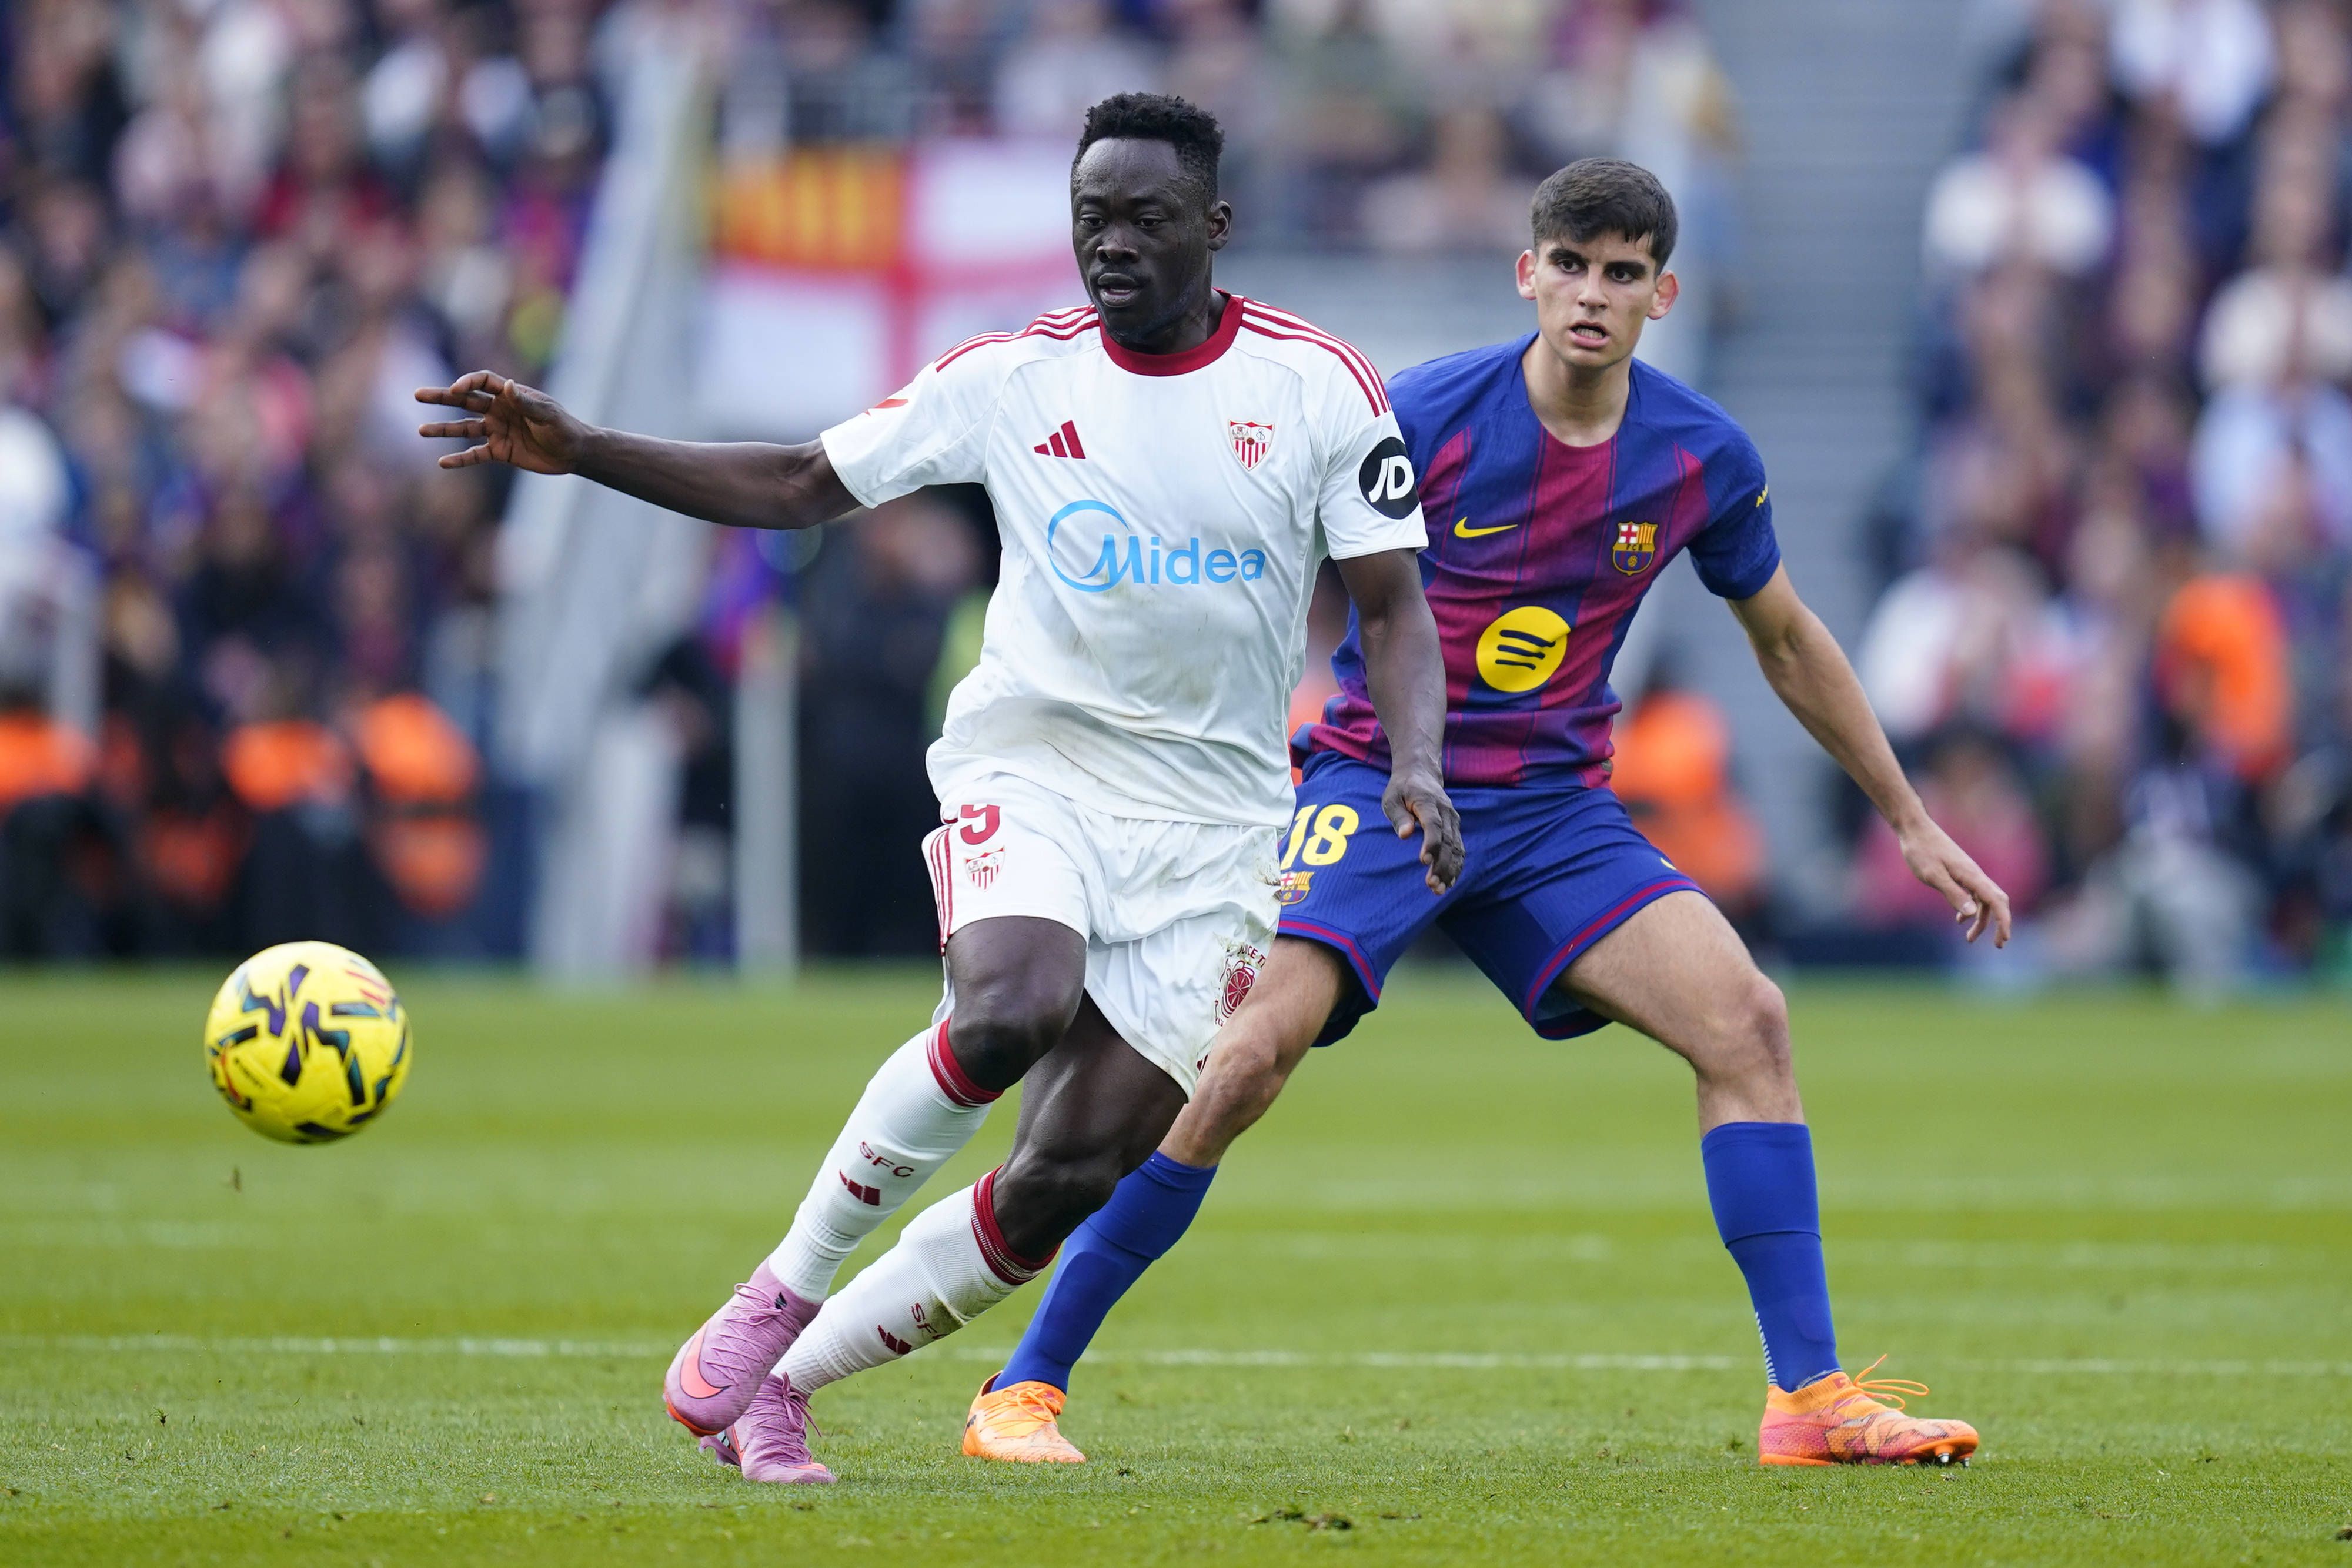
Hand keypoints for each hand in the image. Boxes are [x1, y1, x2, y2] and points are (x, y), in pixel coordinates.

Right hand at [415, 371, 589, 474]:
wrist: (574, 453)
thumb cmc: (564, 428)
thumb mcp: (547, 414)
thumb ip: (525, 401)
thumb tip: (506, 385)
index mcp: (510, 395)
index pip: (482, 382)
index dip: (467, 382)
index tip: (455, 389)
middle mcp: (499, 410)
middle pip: (465, 400)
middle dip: (442, 397)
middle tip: (418, 394)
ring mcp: (497, 431)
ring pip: (464, 427)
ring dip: (443, 429)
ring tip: (421, 430)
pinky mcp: (500, 451)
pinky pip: (475, 455)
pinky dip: (460, 459)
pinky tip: (443, 462)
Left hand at [1382, 767, 1463, 893]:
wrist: (1421, 773)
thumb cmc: (1401, 789)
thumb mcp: (1391, 798)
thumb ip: (1398, 816)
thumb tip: (1405, 835)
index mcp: (1428, 802)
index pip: (1433, 824)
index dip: (1430, 843)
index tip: (1424, 861)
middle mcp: (1446, 811)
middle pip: (1448, 841)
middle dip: (1441, 865)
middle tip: (1431, 885)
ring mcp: (1453, 819)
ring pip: (1456, 847)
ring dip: (1450, 870)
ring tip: (1439, 890)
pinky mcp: (1455, 827)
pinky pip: (1459, 848)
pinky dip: (1456, 866)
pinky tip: (1449, 882)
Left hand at [1897, 816, 2011, 946]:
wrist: (1914, 829)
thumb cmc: (1921, 851)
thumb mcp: (1933, 875)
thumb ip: (1953, 893)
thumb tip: (1971, 914)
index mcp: (1972, 876)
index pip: (1997, 901)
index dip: (2004, 921)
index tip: (2004, 939)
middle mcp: (1975, 874)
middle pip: (1996, 902)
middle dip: (1999, 924)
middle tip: (1998, 945)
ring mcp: (1968, 873)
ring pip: (1983, 900)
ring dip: (1980, 921)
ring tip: (1969, 940)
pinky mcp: (1959, 873)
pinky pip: (1972, 894)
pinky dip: (1970, 909)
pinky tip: (1959, 920)